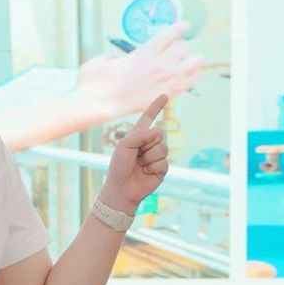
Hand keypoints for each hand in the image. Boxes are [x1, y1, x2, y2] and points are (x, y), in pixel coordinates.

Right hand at [73, 20, 203, 122]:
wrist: (96, 105)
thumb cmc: (94, 82)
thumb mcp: (101, 60)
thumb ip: (113, 57)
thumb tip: (117, 61)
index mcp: (143, 54)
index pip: (169, 36)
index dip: (179, 28)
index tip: (185, 25)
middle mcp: (157, 67)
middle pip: (183, 49)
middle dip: (180, 47)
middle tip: (177, 48)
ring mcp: (162, 84)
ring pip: (192, 68)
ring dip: (194, 62)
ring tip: (195, 60)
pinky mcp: (163, 99)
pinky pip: (186, 86)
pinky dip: (190, 80)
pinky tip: (190, 77)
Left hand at [99, 94, 169, 212]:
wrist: (122, 188)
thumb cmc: (119, 166)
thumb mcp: (125, 146)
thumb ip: (140, 135)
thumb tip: (159, 131)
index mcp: (138, 136)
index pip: (148, 118)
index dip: (156, 106)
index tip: (165, 95)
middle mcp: (149, 144)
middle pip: (158, 134)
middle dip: (145, 145)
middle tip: (135, 157)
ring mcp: (156, 156)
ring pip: (162, 148)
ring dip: (149, 158)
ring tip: (140, 165)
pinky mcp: (162, 168)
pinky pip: (164, 162)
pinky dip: (153, 167)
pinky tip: (146, 173)